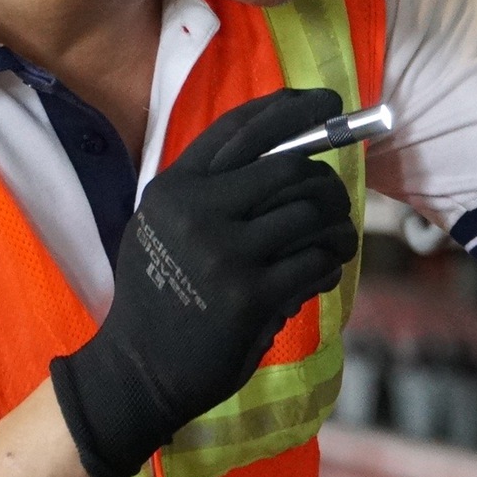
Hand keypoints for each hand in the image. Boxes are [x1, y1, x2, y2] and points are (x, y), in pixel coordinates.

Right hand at [50, 88, 359, 476]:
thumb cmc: (160, 293)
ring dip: (336, 227)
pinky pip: (317, 261)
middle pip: (292, 167)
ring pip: (313, 211)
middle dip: (327, 182)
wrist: (139, 373)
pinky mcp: (251, 295)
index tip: (330, 104)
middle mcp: (198, 210)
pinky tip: (319, 274)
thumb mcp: (165, 227)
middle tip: (336, 200)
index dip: (294, 109)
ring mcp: (226, 253)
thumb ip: (214, 189)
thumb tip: (294, 148)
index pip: (244, 128)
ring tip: (335, 241)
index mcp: (175, 187)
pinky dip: (328, 265)